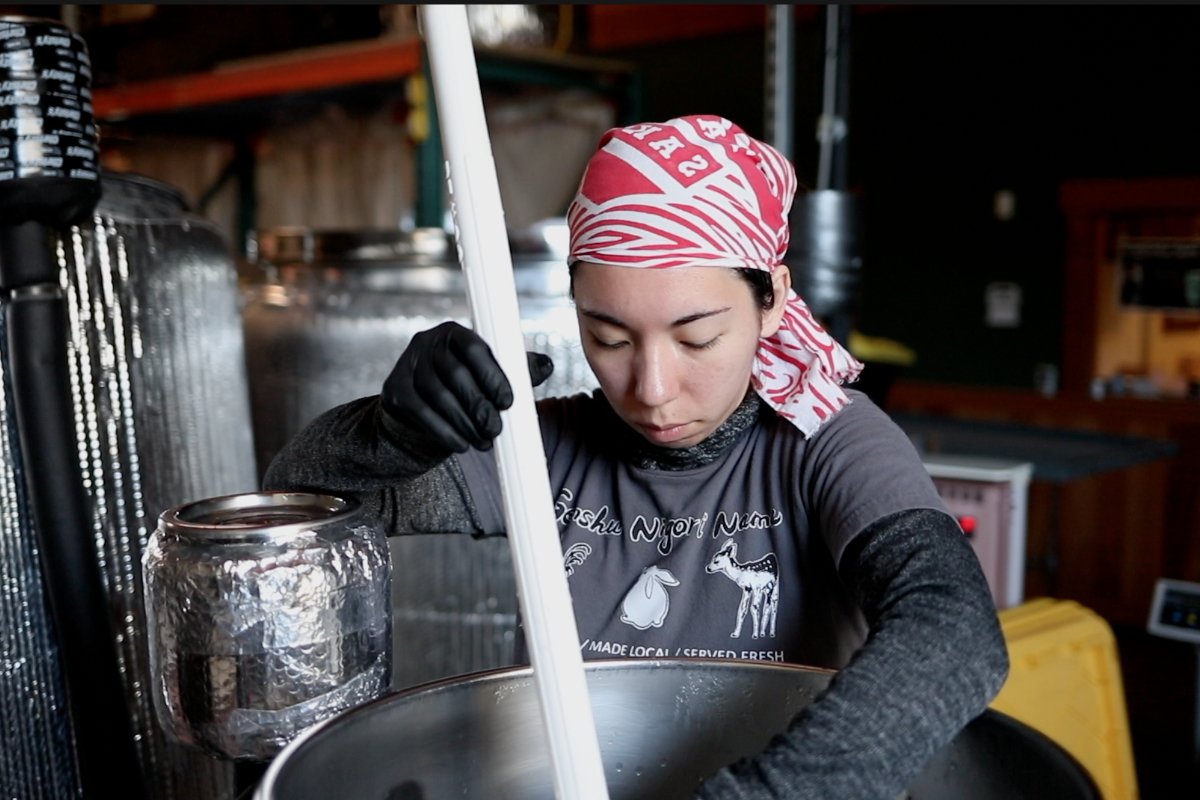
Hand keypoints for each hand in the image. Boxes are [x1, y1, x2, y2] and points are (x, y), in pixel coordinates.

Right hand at [381, 321, 552, 453]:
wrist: (418, 405)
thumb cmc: (462, 384)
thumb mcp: (490, 372)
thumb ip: (518, 368)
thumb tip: (548, 365)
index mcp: (454, 332)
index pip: (474, 348)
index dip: (492, 375)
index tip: (508, 401)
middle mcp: (426, 343)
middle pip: (455, 375)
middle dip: (479, 405)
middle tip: (496, 429)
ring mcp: (407, 366)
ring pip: (439, 397)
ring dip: (465, 424)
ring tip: (484, 441)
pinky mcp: (395, 391)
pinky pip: (422, 414)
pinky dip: (445, 432)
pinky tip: (462, 445)